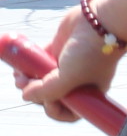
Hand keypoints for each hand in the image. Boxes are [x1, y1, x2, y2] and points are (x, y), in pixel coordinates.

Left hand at [12, 8, 120, 122]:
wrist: (99, 23)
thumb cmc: (91, 54)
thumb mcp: (69, 78)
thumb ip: (46, 91)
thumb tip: (25, 96)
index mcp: (87, 94)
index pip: (69, 112)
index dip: (54, 110)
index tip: (48, 101)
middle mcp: (77, 82)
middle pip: (50, 96)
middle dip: (34, 93)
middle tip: (24, 83)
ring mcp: (66, 67)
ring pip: (42, 79)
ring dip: (27, 80)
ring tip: (18, 75)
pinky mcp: (57, 50)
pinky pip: (39, 61)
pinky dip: (28, 63)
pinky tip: (19, 64)